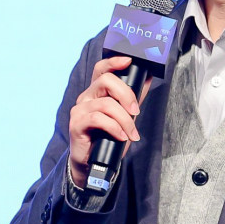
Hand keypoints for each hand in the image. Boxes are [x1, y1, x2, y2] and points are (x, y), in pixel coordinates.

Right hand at [67, 55, 152, 188]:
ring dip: (124, 119)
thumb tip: (148, 78)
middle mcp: (86, 97)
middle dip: (126, 94)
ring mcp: (79, 109)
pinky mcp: (76, 123)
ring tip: (131, 133)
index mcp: (97, 92)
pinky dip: (114, 127)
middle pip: (105, 80)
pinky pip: (98, 119)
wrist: (93, 163)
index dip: (114, 62)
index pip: (101, 69)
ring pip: (105, 104)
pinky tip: (120, 136)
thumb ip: (134, 97)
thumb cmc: (108, 137)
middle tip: (136, 111)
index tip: (129, 61)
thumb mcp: (125, 116)